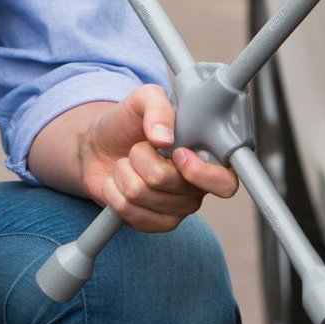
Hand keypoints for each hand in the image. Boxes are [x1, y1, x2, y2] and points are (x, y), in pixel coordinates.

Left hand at [79, 84, 238, 232]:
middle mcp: (195, 188)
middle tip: (140, 147)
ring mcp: (175, 209)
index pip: (225, 182)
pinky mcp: (152, 223)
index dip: (203, 174)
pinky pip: (128, 212)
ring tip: (128, 163)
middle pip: (165, 180)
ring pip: (140, 193)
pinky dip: (113, 192)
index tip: (178, 154)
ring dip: (123, 172)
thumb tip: (164, 138)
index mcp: (205, 158)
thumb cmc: (127, 123)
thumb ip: (157, 106)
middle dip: (140, 157)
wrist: (98, 146)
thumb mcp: (142, 99)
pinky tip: (119, 182)